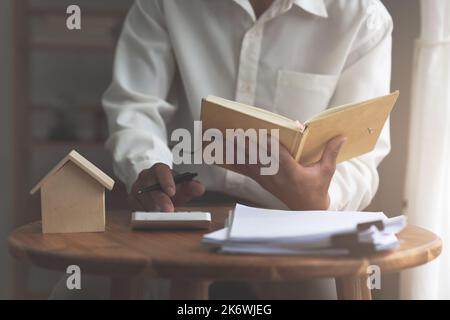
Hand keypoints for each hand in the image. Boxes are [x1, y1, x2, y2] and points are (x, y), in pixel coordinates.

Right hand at [128, 163, 204, 211]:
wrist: (157, 189)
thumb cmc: (171, 187)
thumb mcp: (183, 186)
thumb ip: (192, 186)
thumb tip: (200, 188)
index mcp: (159, 169)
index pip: (161, 171)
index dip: (166, 181)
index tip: (172, 192)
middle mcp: (145, 176)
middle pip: (150, 186)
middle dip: (161, 200)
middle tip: (169, 211)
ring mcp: (136, 187)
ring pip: (142, 198)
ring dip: (153, 208)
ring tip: (163, 215)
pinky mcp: (131, 198)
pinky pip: (136, 207)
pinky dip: (145, 212)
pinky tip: (153, 216)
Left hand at [232, 135, 346, 209]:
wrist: (307, 209)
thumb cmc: (317, 188)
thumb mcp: (327, 171)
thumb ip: (331, 152)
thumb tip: (341, 136)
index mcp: (293, 173)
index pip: (280, 157)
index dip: (270, 145)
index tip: (260, 134)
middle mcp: (277, 177)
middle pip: (258, 159)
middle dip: (245, 146)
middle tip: (233, 134)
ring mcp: (267, 180)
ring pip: (248, 164)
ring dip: (236, 152)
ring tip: (223, 140)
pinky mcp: (262, 182)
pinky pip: (246, 170)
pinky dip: (235, 161)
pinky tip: (224, 154)